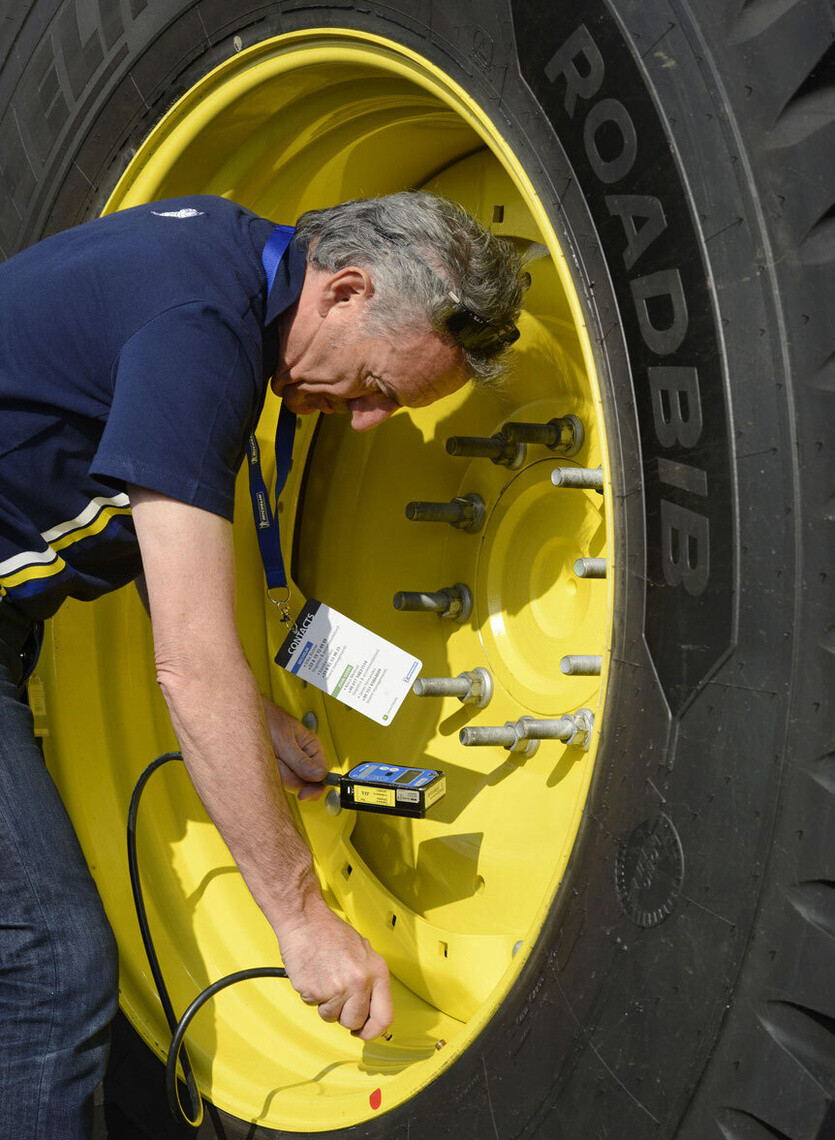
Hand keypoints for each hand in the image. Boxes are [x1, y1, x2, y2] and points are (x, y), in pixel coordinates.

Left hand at [262, 698, 327, 800]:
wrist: (243, 714)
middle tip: (277, 760)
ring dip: (274, 771)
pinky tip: (263, 759)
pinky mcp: (273, 767)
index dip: (314, 788)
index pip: (321, 775)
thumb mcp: (285, 740)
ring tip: (268, 754)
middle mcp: (301, 757)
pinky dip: (266, 772)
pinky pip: (273, 778)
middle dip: (287, 775)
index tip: (303, 794)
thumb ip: (301, 761)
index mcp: (311, 747)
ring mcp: (286, 763)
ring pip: (285, 781)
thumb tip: (320, 776)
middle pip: (301, 782)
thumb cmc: (266, 718)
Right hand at [277, 901, 392, 1039]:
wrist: (305, 921)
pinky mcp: (314, 991)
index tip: (364, 1032)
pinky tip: (314, 975)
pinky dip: (311, 995)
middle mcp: (359, 982)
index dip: (373, 1031)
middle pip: (355, 1022)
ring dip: (326, 1005)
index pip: (384, 1017)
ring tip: (325, 979)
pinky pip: (313, 1006)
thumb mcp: (364, 952)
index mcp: (376, 972)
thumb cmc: (331, 932)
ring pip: (332, 1017)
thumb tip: (373, 1008)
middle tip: (338, 998)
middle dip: (345, 1016)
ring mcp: (337, 989)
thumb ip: (371, 980)